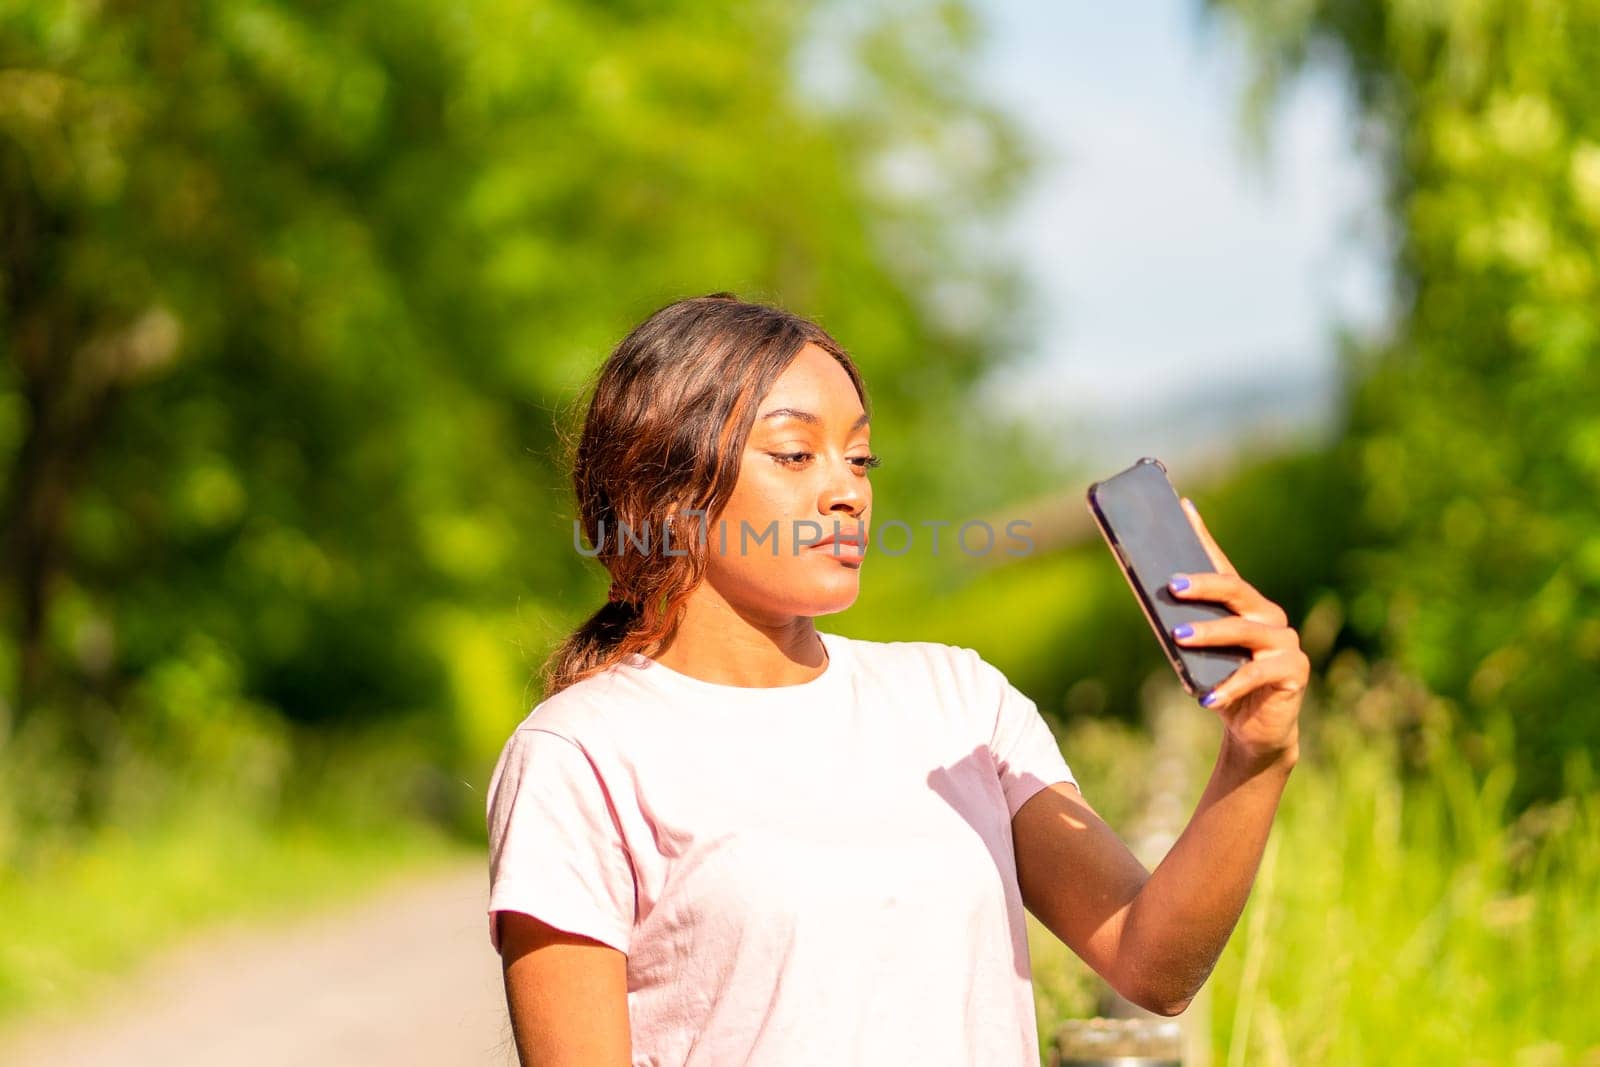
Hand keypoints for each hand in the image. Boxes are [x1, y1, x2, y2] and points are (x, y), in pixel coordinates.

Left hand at [1167, 497, 1307, 767]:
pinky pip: (1257, 674)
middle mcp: (1268, 616)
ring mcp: (1285, 641)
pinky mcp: (1294, 670)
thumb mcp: (1197, 656)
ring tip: (1178, 637)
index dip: (1203, 536)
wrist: (1255, 730)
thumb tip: (1153, 602)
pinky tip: (1204, 698)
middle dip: (1202, 585)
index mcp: (1245, 605)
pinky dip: (1228, 686)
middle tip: (1171, 587)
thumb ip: (1184, 628)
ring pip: (1243, 630)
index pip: (1221, 565)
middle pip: (1235, 591)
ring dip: (1209, 633)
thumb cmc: (1221, 683)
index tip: (1182, 510)